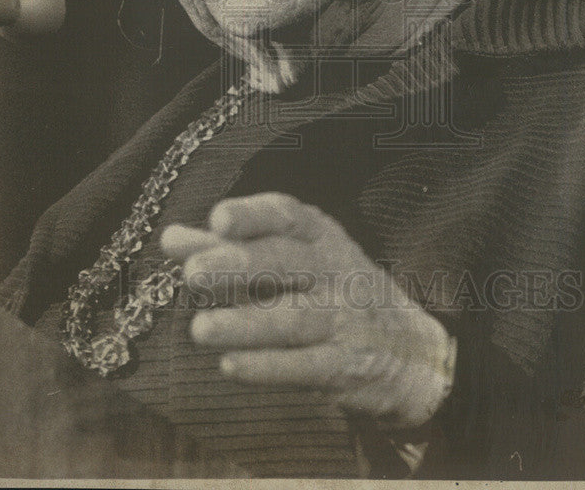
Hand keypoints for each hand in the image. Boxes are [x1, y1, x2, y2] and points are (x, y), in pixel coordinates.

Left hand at [161, 192, 455, 429]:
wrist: (413, 351)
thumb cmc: (336, 292)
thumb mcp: (297, 259)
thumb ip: (232, 248)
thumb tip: (171, 239)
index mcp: (321, 236)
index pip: (288, 216)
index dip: (253, 215)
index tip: (217, 219)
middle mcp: (335, 270)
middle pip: (287, 263)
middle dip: (240, 266)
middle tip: (193, 274)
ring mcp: (344, 318)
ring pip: (292, 319)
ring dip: (245, 324)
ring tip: (199, 329)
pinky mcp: (347, 366)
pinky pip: (306, 366)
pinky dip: (268, 367)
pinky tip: (230, 366)